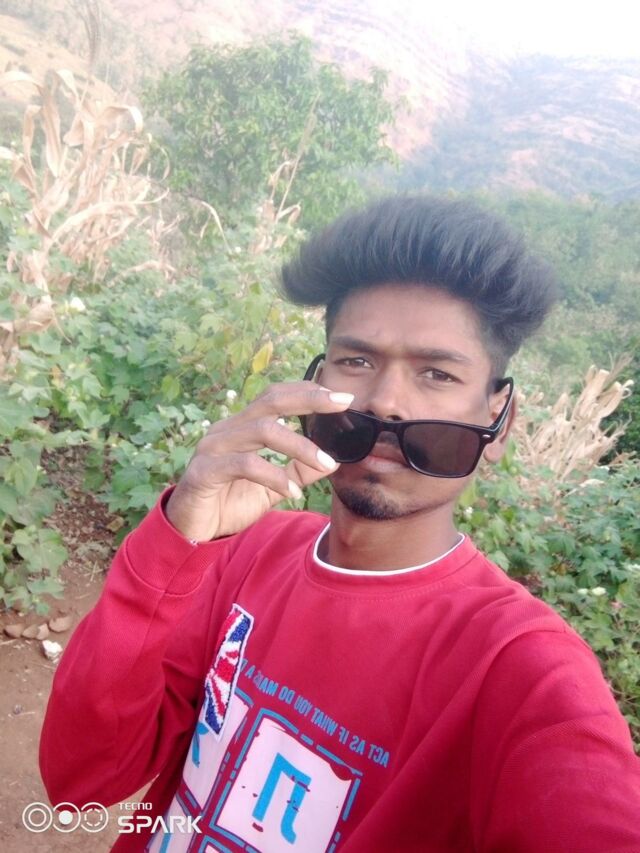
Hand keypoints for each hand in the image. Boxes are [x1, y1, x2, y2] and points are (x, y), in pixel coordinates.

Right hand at [165, 381, 352, 540]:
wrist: (192, 531)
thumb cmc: (228, 503)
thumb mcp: (272, 488)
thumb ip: (297, 472)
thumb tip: (332, 463)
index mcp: (242, 427)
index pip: (276, 397)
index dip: (307, 392)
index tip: (341, 397)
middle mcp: (227, 430)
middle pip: (270, 401)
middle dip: (309, 399)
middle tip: (341, 403)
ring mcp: (213, 447)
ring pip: (261, 430)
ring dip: (299, 446)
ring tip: (324, 463)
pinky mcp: (204, 471)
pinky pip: (244, 465)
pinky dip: (273, 476)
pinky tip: (293, 492)